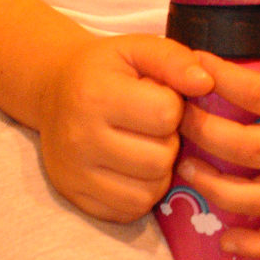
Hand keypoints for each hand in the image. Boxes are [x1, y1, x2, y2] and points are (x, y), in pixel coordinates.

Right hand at [37, 34, 213, 223]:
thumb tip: (205, 83)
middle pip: (159, 159)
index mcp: (96, 95)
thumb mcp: (137, 48)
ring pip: (147, 192)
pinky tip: (132, 168)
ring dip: (158, 172)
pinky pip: (128, 211)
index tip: (158, 97)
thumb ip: (174, 59)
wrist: (54, 89)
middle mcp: (80, 138)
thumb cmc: (104, 68)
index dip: (173, 106)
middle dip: (168, 142)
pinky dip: (140, 193)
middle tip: (153, 126)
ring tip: (144, 146)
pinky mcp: (74, 196)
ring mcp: (74, 172)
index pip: (165, 115)